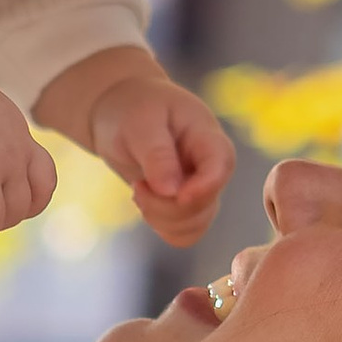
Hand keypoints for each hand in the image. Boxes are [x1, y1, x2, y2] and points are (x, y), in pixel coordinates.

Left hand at [83, 68, 233, 243]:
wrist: (120, 111)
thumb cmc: (133, 108)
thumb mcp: (140, 123)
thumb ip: (157, 155)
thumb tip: (172, 192)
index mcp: (208, 138)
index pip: (221, 167)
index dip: (203, 188)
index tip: (176, 195)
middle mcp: (211, 167)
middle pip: (204, 205)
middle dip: (165, 206)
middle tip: (138, 186)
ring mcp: (200, 188)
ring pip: (194, 225)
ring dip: (160, 218)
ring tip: (139, 190)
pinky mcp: (185, 205)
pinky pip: (183, 233)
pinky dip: (160, 226)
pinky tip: (146, 202)